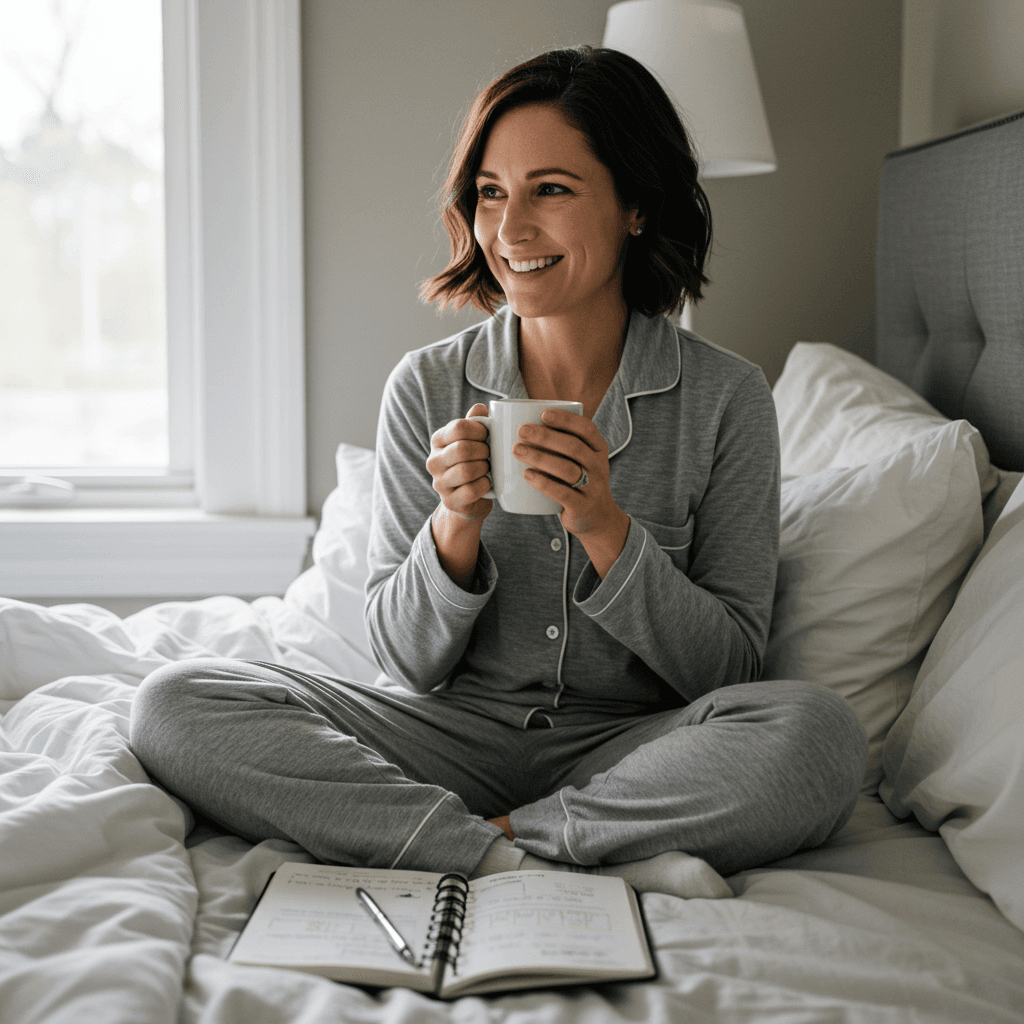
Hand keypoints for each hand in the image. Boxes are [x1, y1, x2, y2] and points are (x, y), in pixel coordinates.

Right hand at [426, 403, 492, 524]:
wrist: (470, 499)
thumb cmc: (474, 462)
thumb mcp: (474, 440)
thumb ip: (476, 422)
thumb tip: (481, 407)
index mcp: (438, 440)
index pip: (459, 427)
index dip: (480, 430)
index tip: (488, 436)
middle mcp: (433, 461)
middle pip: (463, 449)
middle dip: (484, 451)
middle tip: (490, 454)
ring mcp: (439, 483)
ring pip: (467, 471)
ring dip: (484, 468)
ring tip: (488, 468)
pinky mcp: (449, 501)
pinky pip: (471, 490)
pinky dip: (485, 485)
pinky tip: (488, 482)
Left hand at [514, 409, 629, 577]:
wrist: (597, 518)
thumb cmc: (578, 480)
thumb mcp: (581, 459)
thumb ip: (563, 442)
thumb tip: (523, 418)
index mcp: (598, 449)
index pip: (586, 429)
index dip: (566, 420)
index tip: (543, 414)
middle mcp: (599, 466)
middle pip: (573, 447)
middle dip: (546, 436)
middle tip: (521, 430)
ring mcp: (592, 488)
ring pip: (567, 469)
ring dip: (540, 457)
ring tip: (517, 450)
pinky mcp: (581, 507)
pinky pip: (563, 493)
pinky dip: (543, 483)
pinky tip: (526, 475)